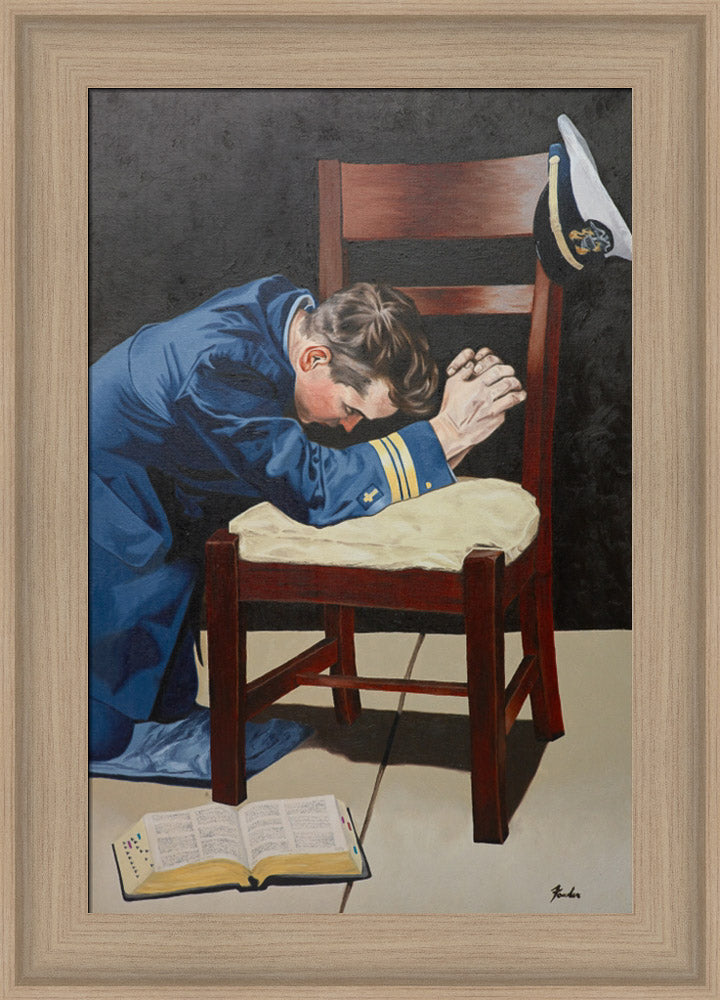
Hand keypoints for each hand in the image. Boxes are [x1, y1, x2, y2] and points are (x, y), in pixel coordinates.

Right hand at [429, 347, 525, 464]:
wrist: (452, 430)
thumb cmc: (451, 407)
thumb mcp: (452, 385)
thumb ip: (463, 371)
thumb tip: (472, 362)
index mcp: (476, 385)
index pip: (496, 370)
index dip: (504, 368)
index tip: (505, 370)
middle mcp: (485, 396)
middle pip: (508, 381)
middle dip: (513, 378)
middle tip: (513, 378)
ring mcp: (491, 408)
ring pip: (512, 395)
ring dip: (518, 390)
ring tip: (519, 390)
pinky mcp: (495, 419)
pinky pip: (508, 408)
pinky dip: (513, 403)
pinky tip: (515, 400)